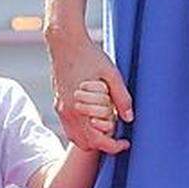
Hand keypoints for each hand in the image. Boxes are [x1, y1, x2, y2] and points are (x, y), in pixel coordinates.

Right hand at [49, 31, 131, 155]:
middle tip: (117, 132)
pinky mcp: (59, 103)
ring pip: (75, 137)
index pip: (97, 140)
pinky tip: (94, 117)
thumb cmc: (89, 55)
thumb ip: (121, 97)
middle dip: (103, 144)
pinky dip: (82, 130)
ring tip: (107, 124)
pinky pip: (69, 127)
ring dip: (91, 138)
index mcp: (80, 107)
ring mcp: (61, 108)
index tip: (125, 143)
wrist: (64, 41)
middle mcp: (67, 112)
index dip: (114, 146)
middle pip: (85, 144)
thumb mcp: (111, 74)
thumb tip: (129, 118)